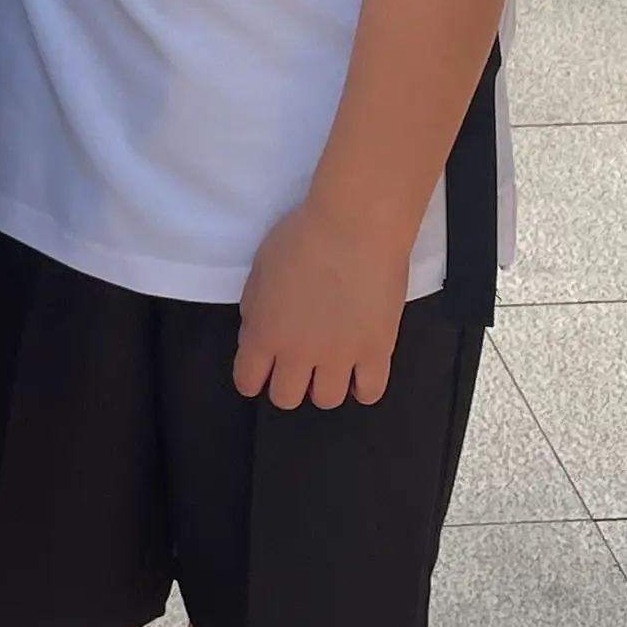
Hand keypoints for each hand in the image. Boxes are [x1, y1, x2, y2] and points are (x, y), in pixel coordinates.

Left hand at [236, 199, 410, 411]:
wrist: (356, 226)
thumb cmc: (303, 237)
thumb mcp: (260, 268)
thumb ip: (254, 308)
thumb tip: (256, 334)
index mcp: (266, 333)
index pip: (247, 381)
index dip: (251, 376)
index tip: (260, 367)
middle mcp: (300, 354)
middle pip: (286, 398)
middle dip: (288, 382)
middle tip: (299, 361)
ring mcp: (341, 356)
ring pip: (327, 400)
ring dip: (324, 384)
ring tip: (332, 362)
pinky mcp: (378, 351)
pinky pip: (370, 392)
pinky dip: (362, 387)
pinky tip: (360, 367)